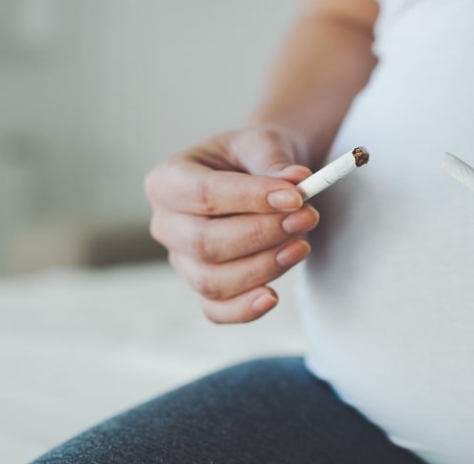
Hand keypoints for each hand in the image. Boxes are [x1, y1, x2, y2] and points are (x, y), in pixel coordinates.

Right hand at [146, 126, 317, 322]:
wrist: (256, 178)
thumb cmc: (252, 158)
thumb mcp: (260, 143)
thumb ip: (274, 161)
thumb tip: (296, 181)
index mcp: (167, 181)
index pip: (203, 194)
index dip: (250, 199)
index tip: (296, 197)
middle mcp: (166, 224)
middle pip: (205, 242)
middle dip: (261, 235)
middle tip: (307, 217)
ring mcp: (181, 260)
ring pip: (213, 280)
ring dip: (264, 267)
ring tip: (302, 244)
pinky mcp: (203, 286)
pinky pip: (217, 310)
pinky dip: (243, 309)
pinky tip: (272, 297)